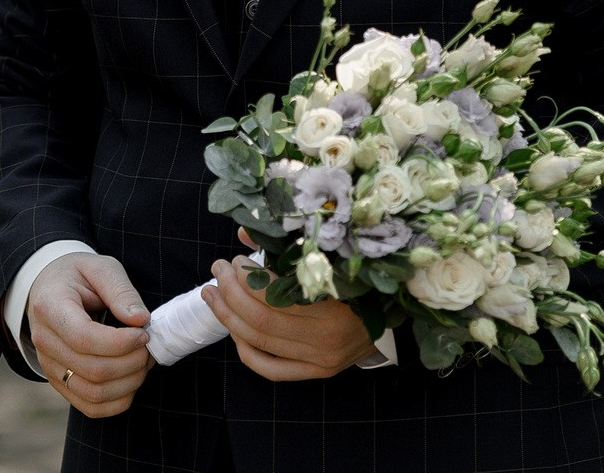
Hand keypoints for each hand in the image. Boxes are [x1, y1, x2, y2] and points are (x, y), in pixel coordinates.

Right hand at [26, 252, 154, 418]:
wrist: (48, 287)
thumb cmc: (77, 275)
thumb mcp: (99, 267)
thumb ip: (120, 290)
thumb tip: (140, 320)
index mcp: (49, 307)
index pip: (84, 339)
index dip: (121, 343)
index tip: (144, 333)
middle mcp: (44, 342)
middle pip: (93, 370)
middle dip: (132, 363)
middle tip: (150, 347)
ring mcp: (49, 366)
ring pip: (94, 394)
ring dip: (129, 383)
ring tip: (144, 361)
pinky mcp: (59, 382)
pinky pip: (90, 407)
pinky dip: (118, 401)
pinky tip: (132, 379)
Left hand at [204, 247, 378, 380]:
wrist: (391, 318)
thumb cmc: (356, 282)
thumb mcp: (328, 258)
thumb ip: (287, 246)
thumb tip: (245, 231)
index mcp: (333, 303)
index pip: (274, 295)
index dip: (245, 278)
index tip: (234, 261)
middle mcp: (326, 336)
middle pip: (261, 319)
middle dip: (230, 293)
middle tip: (217, 271)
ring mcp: (321, 358)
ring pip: (260, 342)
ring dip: (228, 317)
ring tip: (212, 295)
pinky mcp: (317, 372)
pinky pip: (271, 368)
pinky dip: (246, 350)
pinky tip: (234, 330)